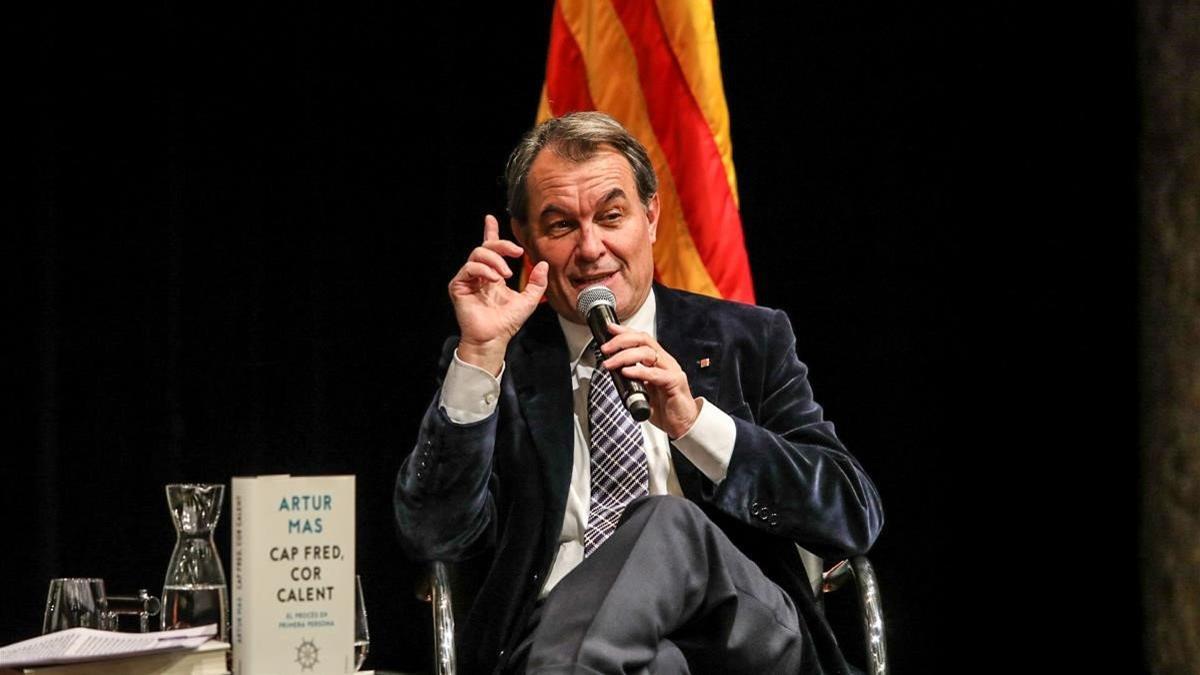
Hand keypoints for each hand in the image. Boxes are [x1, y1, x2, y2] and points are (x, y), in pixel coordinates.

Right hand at [448, 215, 547, 374]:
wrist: (494, 338)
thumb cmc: (507, 323)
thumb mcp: (529, 300)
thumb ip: (537, 282)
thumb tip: (543, 264)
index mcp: (492, 275)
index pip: (490, 250)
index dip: (490, 232)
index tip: (490, 218)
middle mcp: (479, 275)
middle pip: (486, 247)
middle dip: (502, 245)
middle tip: (517, 252)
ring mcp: (468, 280)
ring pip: (477, 254)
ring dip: (495, 260)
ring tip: (505, 274)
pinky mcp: (458, 286)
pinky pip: (469, 268)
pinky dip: (484, 270)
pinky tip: (494, 279)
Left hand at [598, 324, 699, 438]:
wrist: (683, 424)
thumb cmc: (666, 408)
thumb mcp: (643, 389)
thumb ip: (632, 379)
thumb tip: (614, 372)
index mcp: (659, 361)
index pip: (642, 339)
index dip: (625, 332)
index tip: (610, 329)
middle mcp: (665, 362)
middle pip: (644, 340)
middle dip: (621, 340)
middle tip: (606, 348)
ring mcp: (671, 371)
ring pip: (648, 353)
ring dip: (624, 356)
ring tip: (610, 363)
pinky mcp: (674, 383)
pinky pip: (655, 374)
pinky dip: (639, 371)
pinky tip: (627, 372)